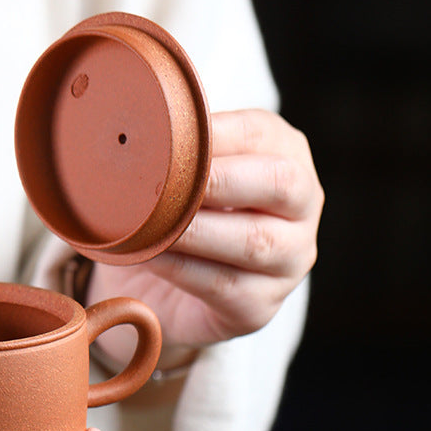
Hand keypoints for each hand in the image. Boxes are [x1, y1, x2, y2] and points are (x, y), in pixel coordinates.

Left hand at [87, 109, 323, 356]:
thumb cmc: (177, 213)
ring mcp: (290, 260)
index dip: (214, 132)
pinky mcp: (260, 306)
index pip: (259, 133)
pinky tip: (148, 254)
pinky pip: (223, 285)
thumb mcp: (182, 171)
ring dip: (194, 229)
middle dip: (219, 180)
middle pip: (279, 184)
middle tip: (165, 179)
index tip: (167, 133)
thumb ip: (172, 147)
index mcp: (284, 154)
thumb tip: (129, 123)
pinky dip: (180, 267)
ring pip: (254, 241)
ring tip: (149, 221)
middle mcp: (301, 207)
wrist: (164, 287)